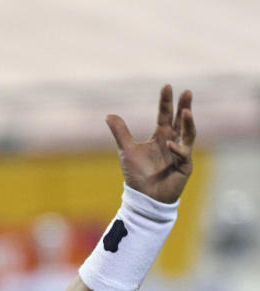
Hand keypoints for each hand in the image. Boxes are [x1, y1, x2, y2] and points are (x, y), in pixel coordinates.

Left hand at [106, 85, 195, 203]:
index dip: (166, 102)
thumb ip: (120, 132)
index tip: (166, 86)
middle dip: (184, 107)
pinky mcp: (184, 167)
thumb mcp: (127, 150)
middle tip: (187, 92)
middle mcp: (173, 142)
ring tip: (186, 111)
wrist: (143, 197)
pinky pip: (183, 155)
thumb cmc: (137, 175)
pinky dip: (177, 149)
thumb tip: (108, 114)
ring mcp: (180, 154)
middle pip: (181, 121)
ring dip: (188, 123)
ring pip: (189, 135)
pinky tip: (170, 144)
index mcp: (161, 137)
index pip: (165, 116)